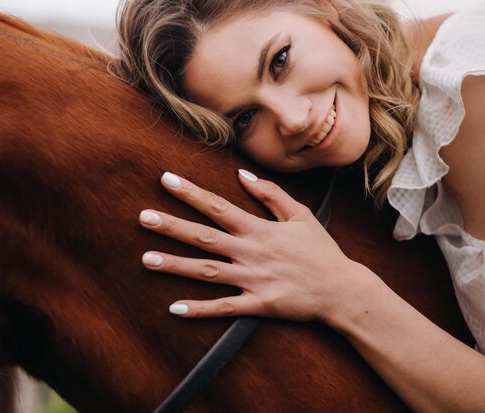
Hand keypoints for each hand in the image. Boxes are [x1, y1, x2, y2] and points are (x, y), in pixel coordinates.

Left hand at [139, 170, 359, 321]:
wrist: (340, 289)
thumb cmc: (321, 250)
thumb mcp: (300, 215)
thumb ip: (271, 194)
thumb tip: (242, 176)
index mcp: (260, 229)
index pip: (218, 207)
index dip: (191, 193)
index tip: (166, 180)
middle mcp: (251, 253)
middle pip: (205, 237)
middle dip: (172, 226)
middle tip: (143, 217)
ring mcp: (253, 280)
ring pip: (208, 272)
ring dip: (176, 265)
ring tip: (146, 259)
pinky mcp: (258, 304)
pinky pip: (225, 308)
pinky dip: (200, 309)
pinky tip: (174, 308)